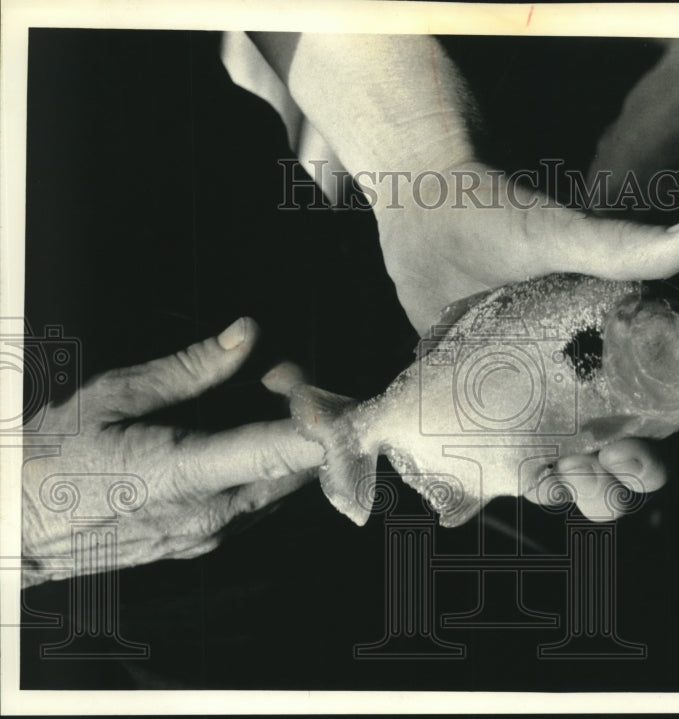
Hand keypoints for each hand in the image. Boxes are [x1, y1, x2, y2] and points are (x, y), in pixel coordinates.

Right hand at [20, 318, 322, 586]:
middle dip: (308, 420)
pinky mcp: (201, 544)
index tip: (350, 399)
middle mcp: (207, 515)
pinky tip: (244, 433)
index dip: (327, 425)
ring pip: (282, 488)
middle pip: (297, 471)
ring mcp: (206, 536)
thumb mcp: (113, 397)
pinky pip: (258, 503)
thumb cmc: (53, 457)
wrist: (14, 527)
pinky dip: (267, 466)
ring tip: (262, 396)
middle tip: (284, 376)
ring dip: (290, 443)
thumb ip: (190, 369)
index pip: (281, 452)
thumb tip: (246, 334)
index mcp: (183, 475)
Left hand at [248, 33, 678, 521]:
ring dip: (553, 492)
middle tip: (584, 471)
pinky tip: (477, 488)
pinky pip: (487, 452)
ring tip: (540, 484)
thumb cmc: (500, 216)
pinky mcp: (471, 399)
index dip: (646, 459)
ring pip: (548, 470)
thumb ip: (629, 248)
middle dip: (604, 490)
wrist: (423, 206)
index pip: (647, 428)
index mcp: (609, 354)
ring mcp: (520, 397)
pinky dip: (489, 476)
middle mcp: (571, 383)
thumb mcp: (564, 237)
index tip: (630, 451)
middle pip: (601, 466)